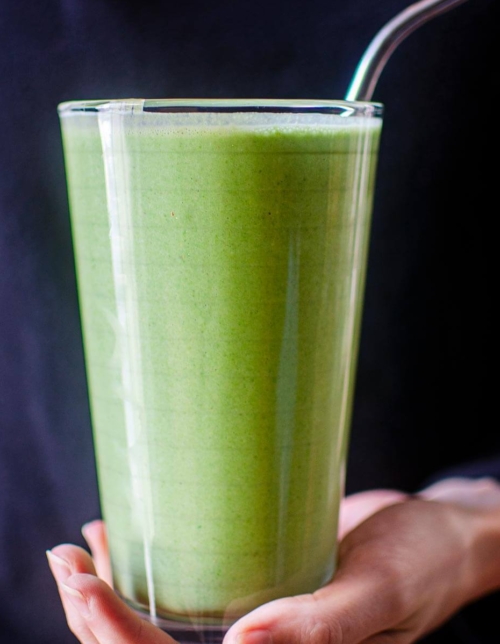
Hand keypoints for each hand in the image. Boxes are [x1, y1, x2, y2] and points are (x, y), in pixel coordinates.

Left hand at [47, 477, 499, 643]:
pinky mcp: (254, 578)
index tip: (84, 585)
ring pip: (163, 618)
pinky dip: (146, 562)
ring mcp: (253, 616)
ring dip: (112, 588)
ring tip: (79, 550)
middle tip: (65, 561)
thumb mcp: (380, 592)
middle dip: (98, 611)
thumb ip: (319, 627)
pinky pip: (189, 581)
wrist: (439, 534)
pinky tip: (120, 538)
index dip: (119, 638)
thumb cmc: (423, 565)